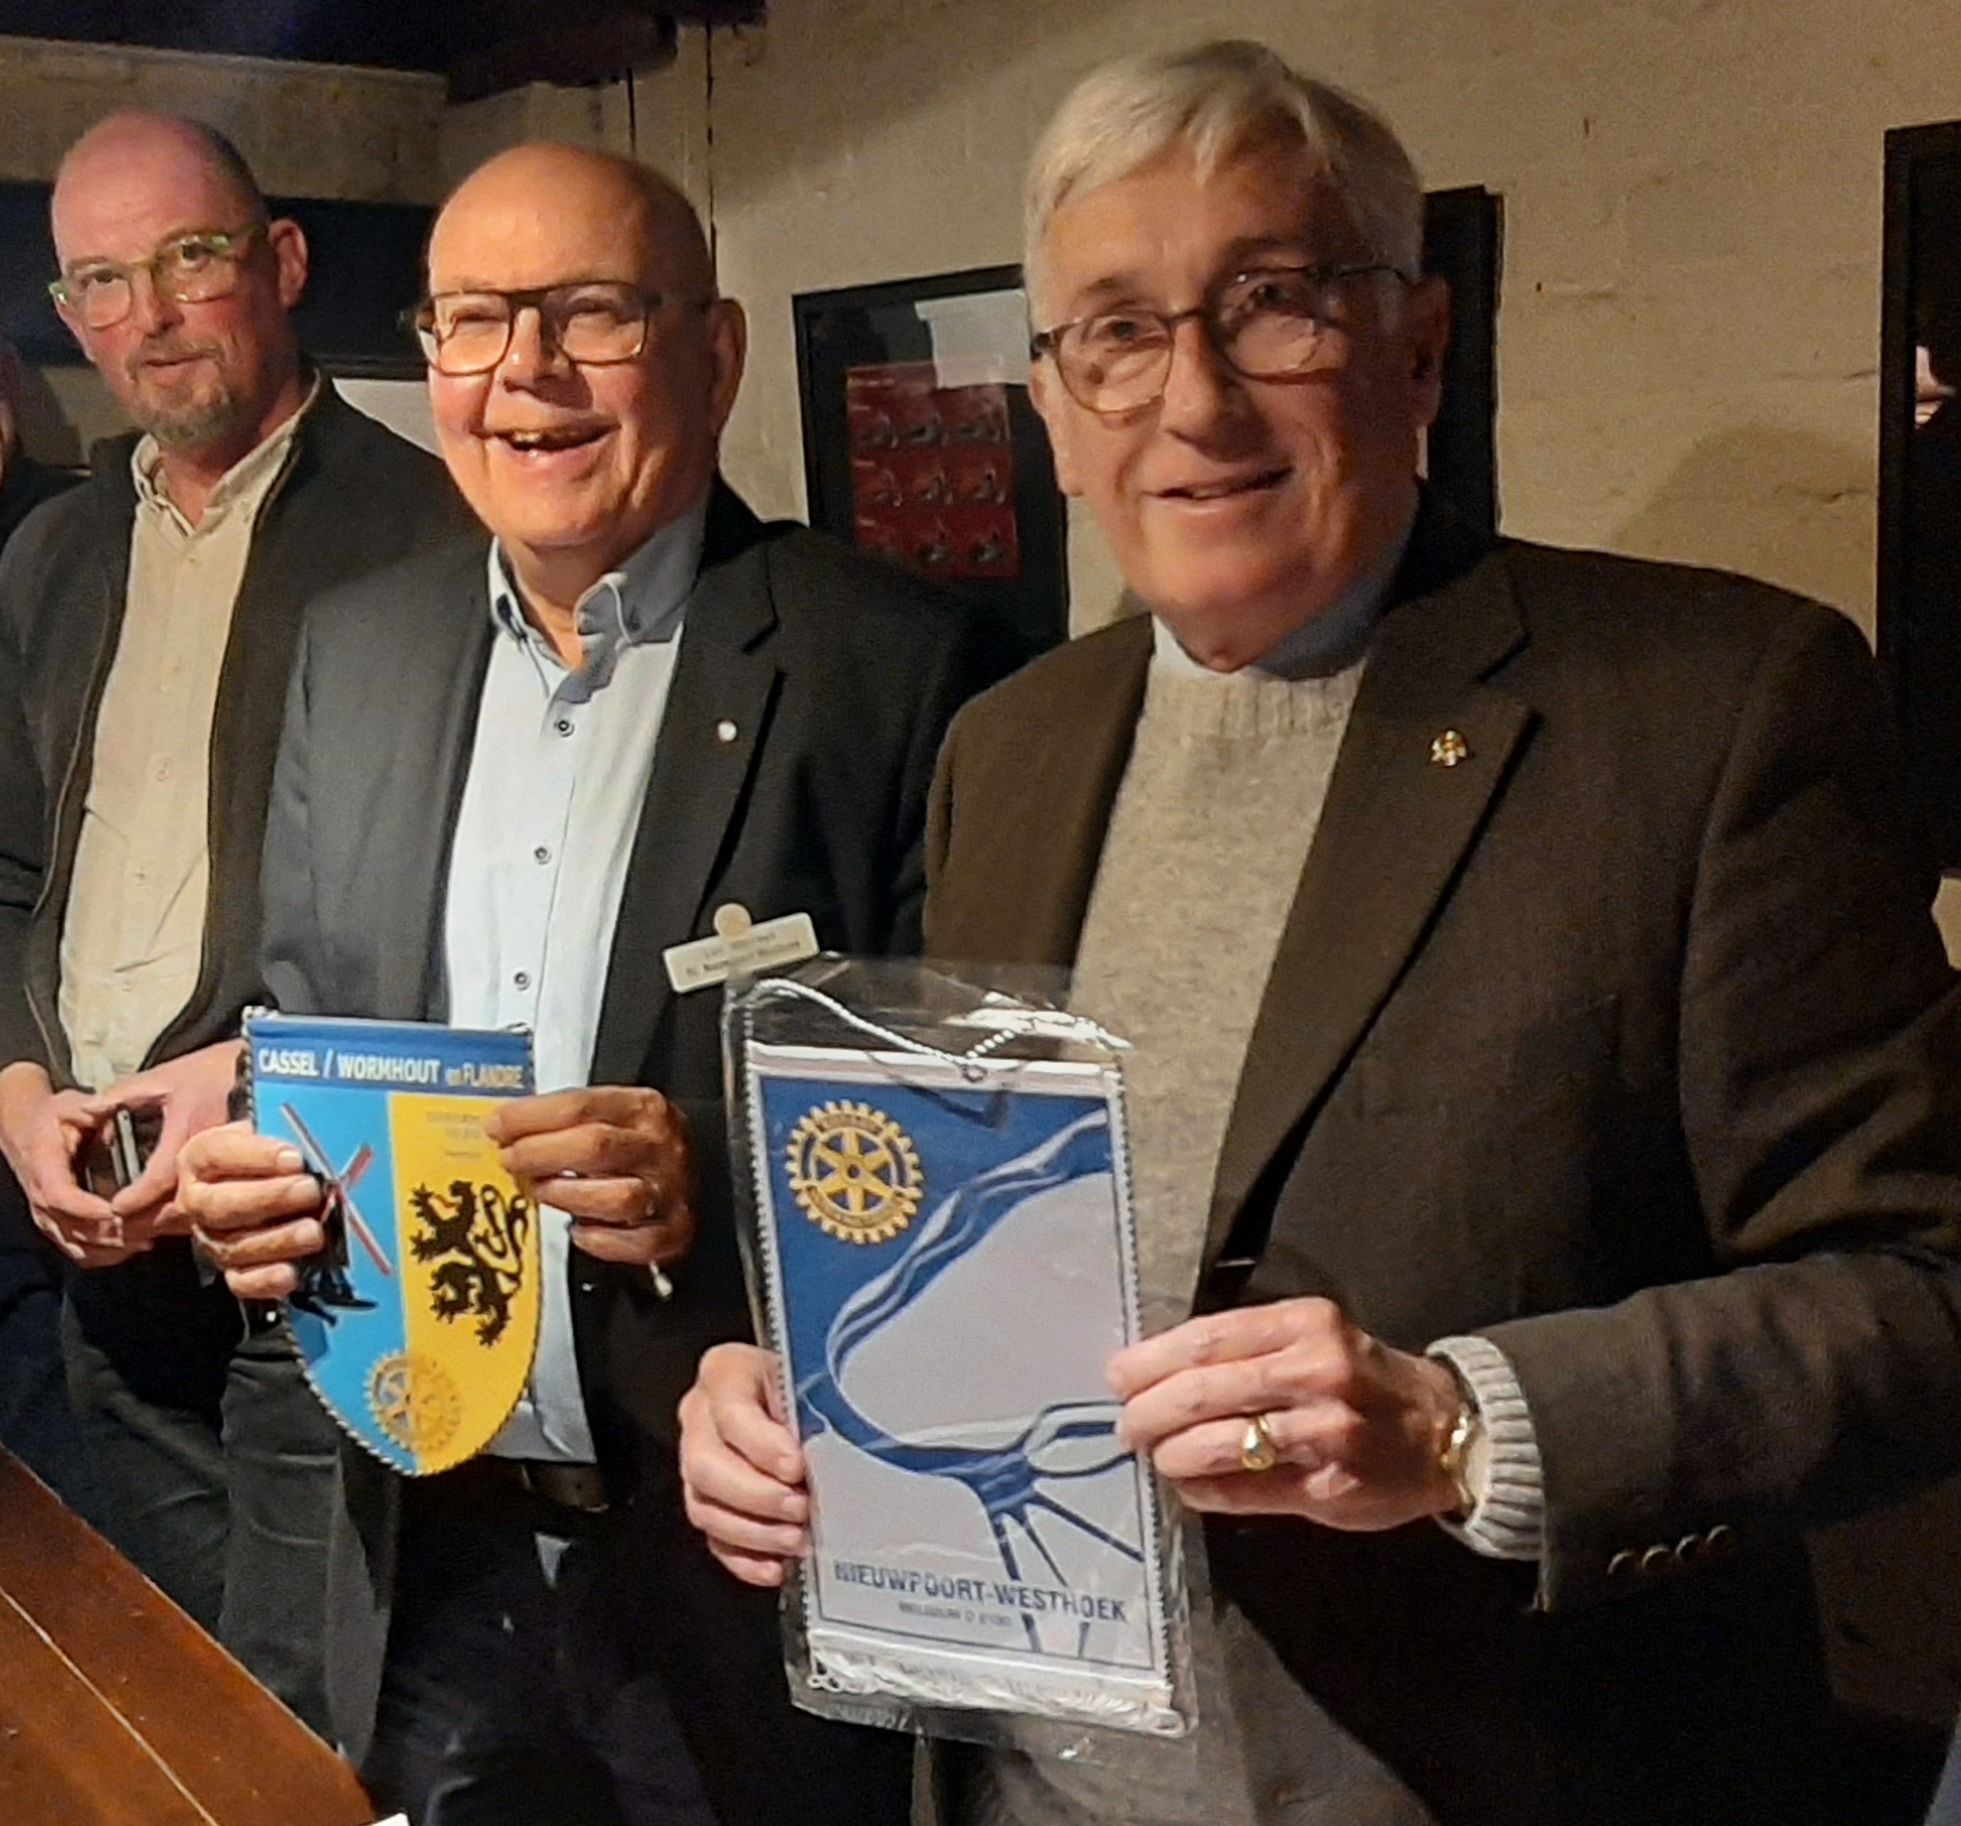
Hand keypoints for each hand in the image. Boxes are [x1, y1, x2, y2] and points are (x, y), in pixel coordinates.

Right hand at [0, 1061, 140, 1266]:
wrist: (24, 1127)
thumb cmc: (51, 1116)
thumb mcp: (70, 1106)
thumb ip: (94, 1112)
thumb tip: (117, 1120)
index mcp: (43, 1168)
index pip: (59, 1196)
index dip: (86, 1208)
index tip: (115, 1211)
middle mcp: (40, 1197)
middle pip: (72, 1228)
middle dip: (111, 1233)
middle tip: (150, 1229)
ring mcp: (46, 1214)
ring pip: (76, 1244)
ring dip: (112, 1247)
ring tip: (149, 1239)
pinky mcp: (55, 1223)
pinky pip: (77, 1249)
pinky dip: (105, 1254)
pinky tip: (133, 1247)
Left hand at [99, 1040, 243, 1235]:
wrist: (271, 1065)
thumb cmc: (218, 1068)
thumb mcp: (167, 1075)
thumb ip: (124, 1094)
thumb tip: (88, 1110)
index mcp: (187, 1131)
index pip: (156, 1179)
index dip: (134, 1200)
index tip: (116, 1208)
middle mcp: (214, 1154)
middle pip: (181, 1205)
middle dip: (153, 1222)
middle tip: (128, 1230)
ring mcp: (239, 1166)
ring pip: (206, 1211)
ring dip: (178, 1223)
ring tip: (154, 1231)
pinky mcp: (255, 1170)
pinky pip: (226, 1203)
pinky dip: (204, 1215)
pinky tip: (189, 1219)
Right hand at [177, 1121, 324, 1300]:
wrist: (259, 1165)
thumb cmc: (267, 1134)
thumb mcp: (262, 1115)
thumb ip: (273, 1115)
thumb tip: (310, 1110)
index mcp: (199, 1156)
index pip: (218, 1154)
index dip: (256, 1157)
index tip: (295, 1157)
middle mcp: (196, 1198)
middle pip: (221, 1204)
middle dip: (269, 1199)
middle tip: (309, 1190)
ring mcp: (210, 1235)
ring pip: (231, 1245)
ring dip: (275, 1241)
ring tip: (313, 1232)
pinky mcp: (231, 1265)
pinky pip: (240, 1280)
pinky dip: (263, 1282)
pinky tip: (289, 1275)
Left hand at [487, 1086, 696, 1269]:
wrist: (704, 1169)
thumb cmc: (641, 1144)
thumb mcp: (614, 1113)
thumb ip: (568, 1118)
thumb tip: (505, 1126)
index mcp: (645, 1108)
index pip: (580, 1106)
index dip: (531, 1117)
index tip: (498, 1125)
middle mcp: (661, 1148)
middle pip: (595, 1147)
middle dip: (540, 1154)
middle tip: (511, 1160)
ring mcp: (671, 1191)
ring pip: (616, 1198)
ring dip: (566, 1195)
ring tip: (541, 1191)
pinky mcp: (674, 1232)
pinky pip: (635, 1244)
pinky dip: (601, 1240)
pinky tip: (579, 1230)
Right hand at [678, 1342, 809, 1586]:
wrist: (799, 1395)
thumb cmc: (806, 1384)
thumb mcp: (811, 1380)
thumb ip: (813, 1407)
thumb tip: (834, 1453)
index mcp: (725, 1372)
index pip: (731, 1411)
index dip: (762, 1445)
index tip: (797, 1467)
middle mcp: (701, 1416)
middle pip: (706, 1465)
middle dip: (757, 1495)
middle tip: (800, 1507)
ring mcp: (696, 1460)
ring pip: (705, 1506)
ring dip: (754, 1532)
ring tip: (796, 1538)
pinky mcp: (707, 1501)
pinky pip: (713, 1538)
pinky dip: (744, 1558)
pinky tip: (775, 1566)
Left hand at [1110, 1297, 1463, 1529]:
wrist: (1445, 1428)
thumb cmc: (1360, 1378)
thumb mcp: (1313, 1338)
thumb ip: (1247, 1350)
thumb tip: (1157, 1372)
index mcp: (1305, 1323)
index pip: (1207, 1338)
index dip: (1152, 1360)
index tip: (1117, 1377)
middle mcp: (1316, 1370)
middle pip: (1204, 1390)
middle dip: (1149, 1411)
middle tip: (1125, 1426)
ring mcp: (1326, 1431)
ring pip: (1219, 1443)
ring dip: (1171, 1454)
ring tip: (1155, 1456)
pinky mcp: (1330, 1487)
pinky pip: (1246, 1491)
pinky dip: (1204, 1489)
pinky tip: (1188, 1485)